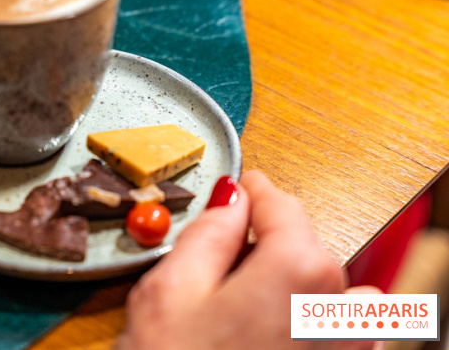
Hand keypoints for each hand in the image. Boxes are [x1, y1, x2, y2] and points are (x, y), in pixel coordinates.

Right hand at [118, 171, 382, 349]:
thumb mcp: (170, 289)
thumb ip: (208, 232)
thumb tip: (230, 199)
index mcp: (297, 271)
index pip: (281, 204)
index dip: (254, 190)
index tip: (242, 184)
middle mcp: (338, 310)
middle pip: (308, 246)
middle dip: (269, 242)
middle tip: (219, 260)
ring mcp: (347, 349)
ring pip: (330, 292)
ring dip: (296, 285)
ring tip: (245, 306)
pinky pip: (342, 333)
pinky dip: (310, 323)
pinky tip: (263, 338)